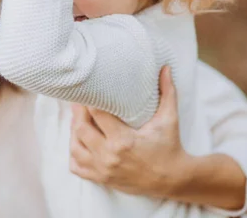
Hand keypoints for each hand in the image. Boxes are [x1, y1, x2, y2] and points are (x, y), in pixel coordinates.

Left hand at [68, 66, 190, 197]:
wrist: (173, 180)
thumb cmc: (170, 147)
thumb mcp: (169, 119)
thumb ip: (167, 92)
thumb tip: (166, 68)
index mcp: (123, 140)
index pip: (96, 114)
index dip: (89, 100)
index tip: (87, 90)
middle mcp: (109, 156)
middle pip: (80, 129)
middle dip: (77, 112)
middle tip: (80, 100)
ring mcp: (103, 170)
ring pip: (74, 148)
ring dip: (73, 132)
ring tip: (79, 119)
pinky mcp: (102, 179)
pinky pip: (77, 167)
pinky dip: (74, 154)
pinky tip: (80, 142)